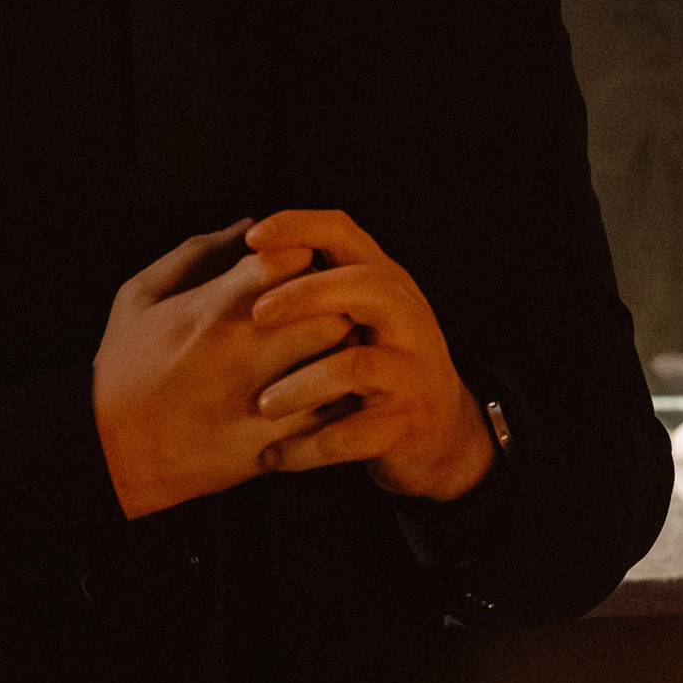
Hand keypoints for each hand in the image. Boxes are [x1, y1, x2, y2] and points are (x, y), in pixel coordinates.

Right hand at [92, 220, 348, 518]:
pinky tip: (326, 394)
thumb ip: (195, 252)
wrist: (106, 452)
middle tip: (329, 308)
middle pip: (328, 309)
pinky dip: (337, 403)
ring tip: (331, 350)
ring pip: (337, 364)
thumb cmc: (122, 367)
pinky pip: (328, 419)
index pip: (293, 260)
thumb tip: (247, 223)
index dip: (306, 257)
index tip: (301, 267)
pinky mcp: (267, 446)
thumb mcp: (139, 295)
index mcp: (212, 308)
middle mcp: (241, 351)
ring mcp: (257, 401)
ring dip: (343, 352)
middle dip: (336, 303)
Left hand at [246, 208, 496, 502]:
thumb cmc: (377, 363)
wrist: (441, 433)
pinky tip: (272, 456)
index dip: (299, 227)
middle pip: (363, 286)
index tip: (253, 238)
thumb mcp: (357, 314)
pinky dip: (308, 447)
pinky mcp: (405, 423)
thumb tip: (240, 242)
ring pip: (356, 366)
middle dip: (305, 295)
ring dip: (301, 384)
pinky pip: (352, 434)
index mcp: (384, 282)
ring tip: (263, 404)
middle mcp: (405, 318)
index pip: (344, 232)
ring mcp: (410, 371)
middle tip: (257, 314)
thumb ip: (317, 282)